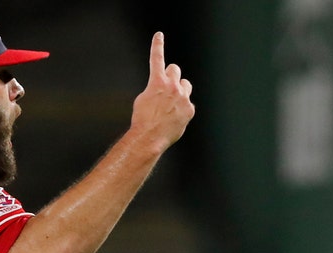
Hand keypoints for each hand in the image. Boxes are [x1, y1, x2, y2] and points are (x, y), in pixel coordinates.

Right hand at [129, 32, 195, 152]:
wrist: (149, 137)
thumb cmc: (142, 119)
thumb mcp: (143, 99)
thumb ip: (154, 89)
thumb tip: (162, 88)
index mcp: (157, 82)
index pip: (157, 58)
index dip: (157, 45)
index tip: (159, 35)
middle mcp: (172, 86)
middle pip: (175, 69)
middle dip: (171, 75)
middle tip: (166, 86)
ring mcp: (183, 97)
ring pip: (185, 84)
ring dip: (179, 89)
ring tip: (171, 103)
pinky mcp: (190, 109)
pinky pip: (187, 103)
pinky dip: (182, 107)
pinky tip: (174, 118)